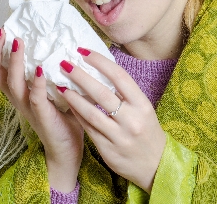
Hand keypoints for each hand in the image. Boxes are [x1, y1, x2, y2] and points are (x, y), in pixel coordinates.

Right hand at [0, 28, 83, 191]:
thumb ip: (53, 70)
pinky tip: (39, 69)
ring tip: (18, 44)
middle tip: (4, 32)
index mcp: (18, 91)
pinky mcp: (42, 116)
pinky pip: (34, 98)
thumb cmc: (63, 117)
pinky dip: (35, 82)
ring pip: (13, 82)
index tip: (1, 30)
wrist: (67, 149)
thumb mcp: (53, 89)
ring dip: (14, 61)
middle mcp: (18, 98)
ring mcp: (28, 107)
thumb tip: (64, 42)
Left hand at [58, 48, 166, 192]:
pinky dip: (77, 114)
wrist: (156, 165)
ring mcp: (119, 136)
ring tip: (60, 84)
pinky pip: (88, 127)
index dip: (99, 62)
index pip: (119, 77)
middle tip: (65, 63)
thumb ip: (125, 93)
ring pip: (91, 112)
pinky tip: (68, 103)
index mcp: (142, 104)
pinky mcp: (107, 149)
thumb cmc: (147, 131)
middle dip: (80, 76)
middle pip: (101, 92)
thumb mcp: (144, 109)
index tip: (83, 52)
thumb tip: (102, 69)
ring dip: (73, 96)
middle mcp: (131, 119)